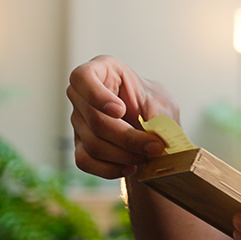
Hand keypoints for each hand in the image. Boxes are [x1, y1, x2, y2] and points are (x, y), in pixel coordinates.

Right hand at [67, 55, 178, 177]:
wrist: (152, 124)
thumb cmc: (153, 104)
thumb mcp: (162, 102)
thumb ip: (158, 115)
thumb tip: (154, 136)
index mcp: (101, 70)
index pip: (82, 78)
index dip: (97, 96)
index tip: (120, 110)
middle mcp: (82, 94)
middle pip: (94, 120)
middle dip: (128, 138)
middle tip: (155, 146)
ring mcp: (78, 120)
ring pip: (93, 143)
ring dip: (124, 155)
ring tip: (147, 156)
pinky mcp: (80, 144)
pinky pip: (85, 161)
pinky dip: (109, 169)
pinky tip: (130, 167)